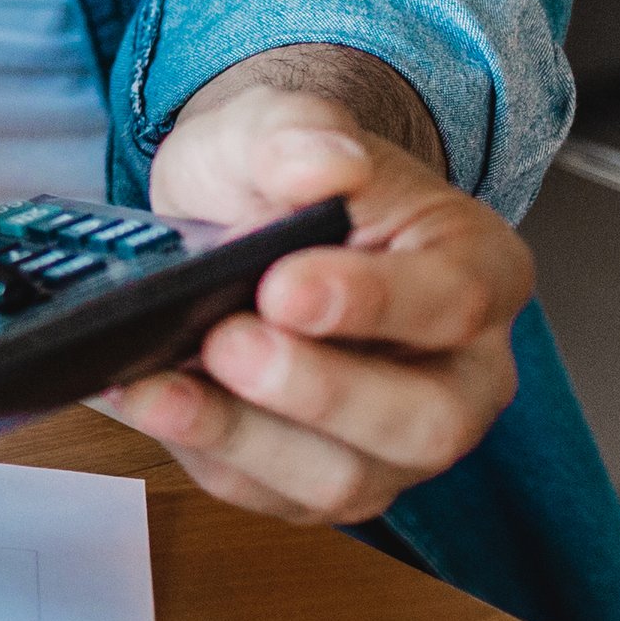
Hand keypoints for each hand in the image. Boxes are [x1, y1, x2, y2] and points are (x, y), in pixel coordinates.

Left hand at [95, 76, 528, 526]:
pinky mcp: (324, 477)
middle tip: (225, 342)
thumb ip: (299, 135)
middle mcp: (458, 374)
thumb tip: (321, 164)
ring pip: (345, 478)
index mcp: (477, 271)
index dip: (372, 301)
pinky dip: (199, 452)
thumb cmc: (281, 177)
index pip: (454, 300)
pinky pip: (270, 494)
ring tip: (160, 388)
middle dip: (315, 391)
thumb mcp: (277, 127)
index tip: (282, 285)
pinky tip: (142, 401)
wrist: (239, 215)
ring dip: (242, 439)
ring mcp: (396, 440)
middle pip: (423, 419)